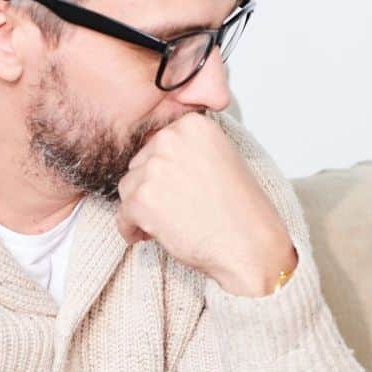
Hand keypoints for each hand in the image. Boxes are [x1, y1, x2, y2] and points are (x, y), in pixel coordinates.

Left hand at [116, 113, 297, 296]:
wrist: (249, 246)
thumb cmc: (240, 211)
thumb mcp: (220, 160)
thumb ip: (188, 151)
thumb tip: (156, 159)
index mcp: (193, 124)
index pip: (157, 143)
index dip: (165, 171)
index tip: (179, 189)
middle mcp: (171, 138)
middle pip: (139, 164)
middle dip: (150, 189)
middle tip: (176, 210)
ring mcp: (154, 168)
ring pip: (128, 188)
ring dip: (141, 209)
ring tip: (169, 224)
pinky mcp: (142, 199)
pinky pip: (122, 216)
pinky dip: (133, 230)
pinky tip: (154, 237)